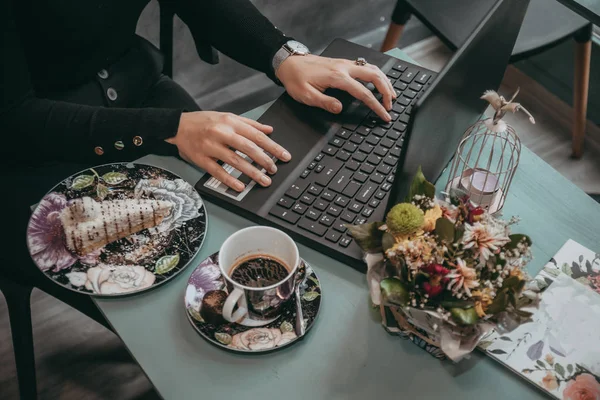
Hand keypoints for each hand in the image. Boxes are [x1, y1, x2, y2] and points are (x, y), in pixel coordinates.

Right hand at [168, 111, 290, 191]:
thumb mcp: (228, 117)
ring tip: (264, 180)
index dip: (273, 147)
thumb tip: (269, 130)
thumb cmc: (204, 121)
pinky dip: (229, 180)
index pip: (256, 136)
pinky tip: (240, 186)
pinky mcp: (201, 159)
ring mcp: (211, 147)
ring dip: (252, 172)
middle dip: (265, 160)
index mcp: (231, 122)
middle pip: (248, 148)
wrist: (177, 125)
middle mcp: (222, 133)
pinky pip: (217, 171)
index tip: (284, 156)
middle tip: (275, 170)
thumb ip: (250, 124)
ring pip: (235, 161)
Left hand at [276, 54, 395, 120]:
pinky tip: (379, 81)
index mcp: (337, 77)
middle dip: (387, 91)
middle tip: (391, 105)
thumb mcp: (306, 95)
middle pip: (375, 76)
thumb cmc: (296, 78)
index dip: (376, 106)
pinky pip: (366, 66)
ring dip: (384, 81)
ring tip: (391, 94)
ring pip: (373, 68)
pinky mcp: (343, 63)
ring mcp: (345, 63)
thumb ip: (325, 102)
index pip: (363, 93)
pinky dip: (377, 74)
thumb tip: (340, 109)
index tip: (384, 115)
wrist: (289, 63)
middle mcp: (344, 67)